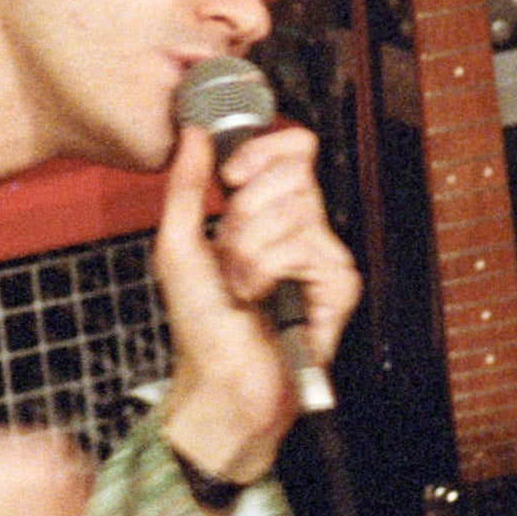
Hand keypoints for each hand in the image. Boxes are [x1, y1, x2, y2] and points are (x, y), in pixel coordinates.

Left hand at [150, 111, 359, 487]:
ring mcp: (324, 255)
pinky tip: (265, 299)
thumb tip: (196, 134)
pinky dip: (269, 273)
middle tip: (232, 254)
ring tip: (244, 285)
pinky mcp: (339, 283)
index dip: (262, 152)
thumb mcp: (176, 245)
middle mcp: (302, 229)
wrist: (219, 381)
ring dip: (249, 252)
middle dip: (244, 214)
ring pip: (294, 211)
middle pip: (292, 172)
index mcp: (268, 213)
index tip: (232, 178)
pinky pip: (304, 247)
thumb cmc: (201, 326)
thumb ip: (187, 186)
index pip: (292, 149)